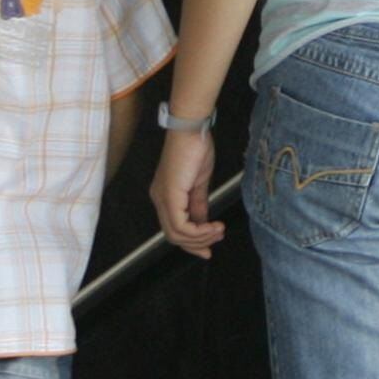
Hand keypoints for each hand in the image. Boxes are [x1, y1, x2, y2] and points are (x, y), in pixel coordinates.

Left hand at [151, 125, 225, 256]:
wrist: (192, 130)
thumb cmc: (195, 149)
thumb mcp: (199, 183)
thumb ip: (199, 205)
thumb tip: (204, 223)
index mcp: (164, 196)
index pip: (173, 229)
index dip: (191, 243)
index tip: (208, 249)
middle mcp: (159, 200)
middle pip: (173, 236)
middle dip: (197, 243)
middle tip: (217, 240)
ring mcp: (162, 199)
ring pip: (177, 234)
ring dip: (201, 237)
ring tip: (218, 231)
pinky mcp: (170, 197)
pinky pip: (181, 226)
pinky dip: (199, 231)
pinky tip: (213, 226)